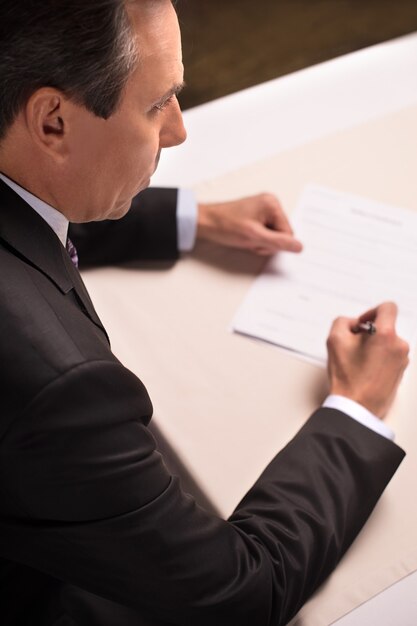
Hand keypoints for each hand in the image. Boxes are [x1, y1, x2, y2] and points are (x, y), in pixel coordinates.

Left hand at [197, 193, 302, 254]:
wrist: (205, 222)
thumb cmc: (225, 226)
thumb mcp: (254, 237)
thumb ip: (278, 242)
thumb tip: (298, 246)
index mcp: (272, 204)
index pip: (288, 233)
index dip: (273, 243)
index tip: (257, 240)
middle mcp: (270, 203)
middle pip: (281, 234)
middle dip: (266, 242)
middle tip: (250, 240)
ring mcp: (263, 209)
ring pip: (272, 235)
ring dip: (260, 242)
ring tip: (246, 238)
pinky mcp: (256, 215)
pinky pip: (265, 233)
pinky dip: (256, 239)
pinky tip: (245, 236)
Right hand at [327, 302, 408, 417]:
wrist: (357, 407)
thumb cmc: (348, 378)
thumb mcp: (334, 340)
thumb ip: (343, 321)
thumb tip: (353, 324)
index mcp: (386, 335)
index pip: (387, 308)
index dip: (371, 312)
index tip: (362, 323)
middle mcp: (399, 346)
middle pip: (385, 328)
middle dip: (369, 333)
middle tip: (353, 346)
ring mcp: (402, 361)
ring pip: (387, 343)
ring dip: (373, 347)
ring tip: (357, 362)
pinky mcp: (401, 372)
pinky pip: (390, 357)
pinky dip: (378, 359)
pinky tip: (364, 371)